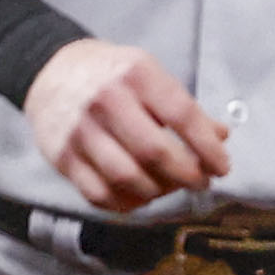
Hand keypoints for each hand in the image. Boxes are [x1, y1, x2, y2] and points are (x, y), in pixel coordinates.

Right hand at [22, 38, 230, 211]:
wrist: (52, 71)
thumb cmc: (112, 76)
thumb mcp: (150, 74)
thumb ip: (184, 106)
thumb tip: (220, 137)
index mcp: (136, 74)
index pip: (182, 115)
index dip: (207, 147)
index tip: (222, 167)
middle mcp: (106, 100)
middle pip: (155, 152)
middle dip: (187, 175)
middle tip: (200, 181)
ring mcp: (80, 130)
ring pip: (127, 178)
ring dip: (159, 192)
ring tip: (171, 187)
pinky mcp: (62, 157)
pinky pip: (99, 194)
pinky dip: (126, 203)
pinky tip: (140, 196)